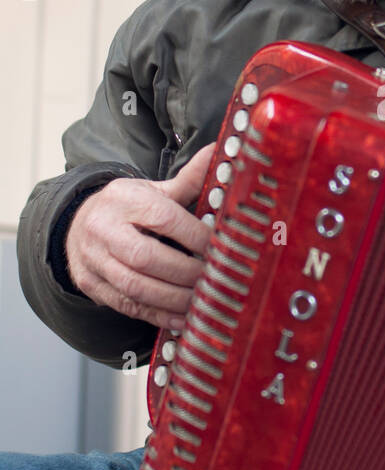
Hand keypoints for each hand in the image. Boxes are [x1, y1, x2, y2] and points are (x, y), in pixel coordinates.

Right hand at [65, 143, 215, 329]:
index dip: (194, 236)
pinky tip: (182, 318)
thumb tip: (219, 152)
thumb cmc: (126, 207)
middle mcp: (103, 229)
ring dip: (174, 299)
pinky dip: (158, 315)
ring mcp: (94, 259)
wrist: (78, 224)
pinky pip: (127, 305)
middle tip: (214, 280)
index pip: (162, 218)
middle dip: (185, 272)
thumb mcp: (153, 189)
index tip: (220, 248)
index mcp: (123, 199)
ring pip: (134, 286)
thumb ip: (189, 179)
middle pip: (145, 256)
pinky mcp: (91, 285)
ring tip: (202, 301)